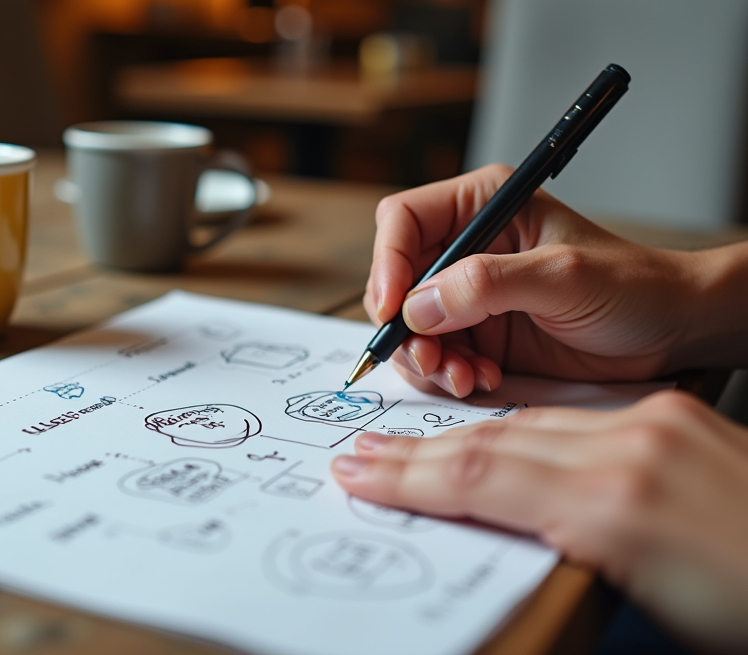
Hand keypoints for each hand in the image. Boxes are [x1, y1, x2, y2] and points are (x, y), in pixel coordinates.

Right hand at [331, 391, 747, 653]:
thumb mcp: (654, 607)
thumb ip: (564, 544)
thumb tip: (499, 522)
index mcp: (621, 501)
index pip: (482, 476)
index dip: (409, 475)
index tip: (358, 472)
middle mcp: (634, 449)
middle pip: (495, 444)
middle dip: (419, 452)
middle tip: (363, 454)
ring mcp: (658, 430)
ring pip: (531, 427)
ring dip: (462, 440)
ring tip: (409, 449)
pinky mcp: (675, 425)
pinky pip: (573, 425)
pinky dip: (521, 435)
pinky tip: (496, 443)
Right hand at [365, 164, 741, 397]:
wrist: (671, 332)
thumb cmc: (633, 285)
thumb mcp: (561, 276)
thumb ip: (487, 284)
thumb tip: (419, 305)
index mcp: (482, 206)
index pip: (403, 220)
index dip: (387, 262)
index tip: (391, 307)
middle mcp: (467, 247)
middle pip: (396, 279)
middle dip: (404, 323)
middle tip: (428, 356)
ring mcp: (468, 295)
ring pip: (409, 325)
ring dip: (424, 356)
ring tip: (461, 376)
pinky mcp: (478, 335)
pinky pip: (435, 355)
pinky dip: (446, 374)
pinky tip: (480, 380)